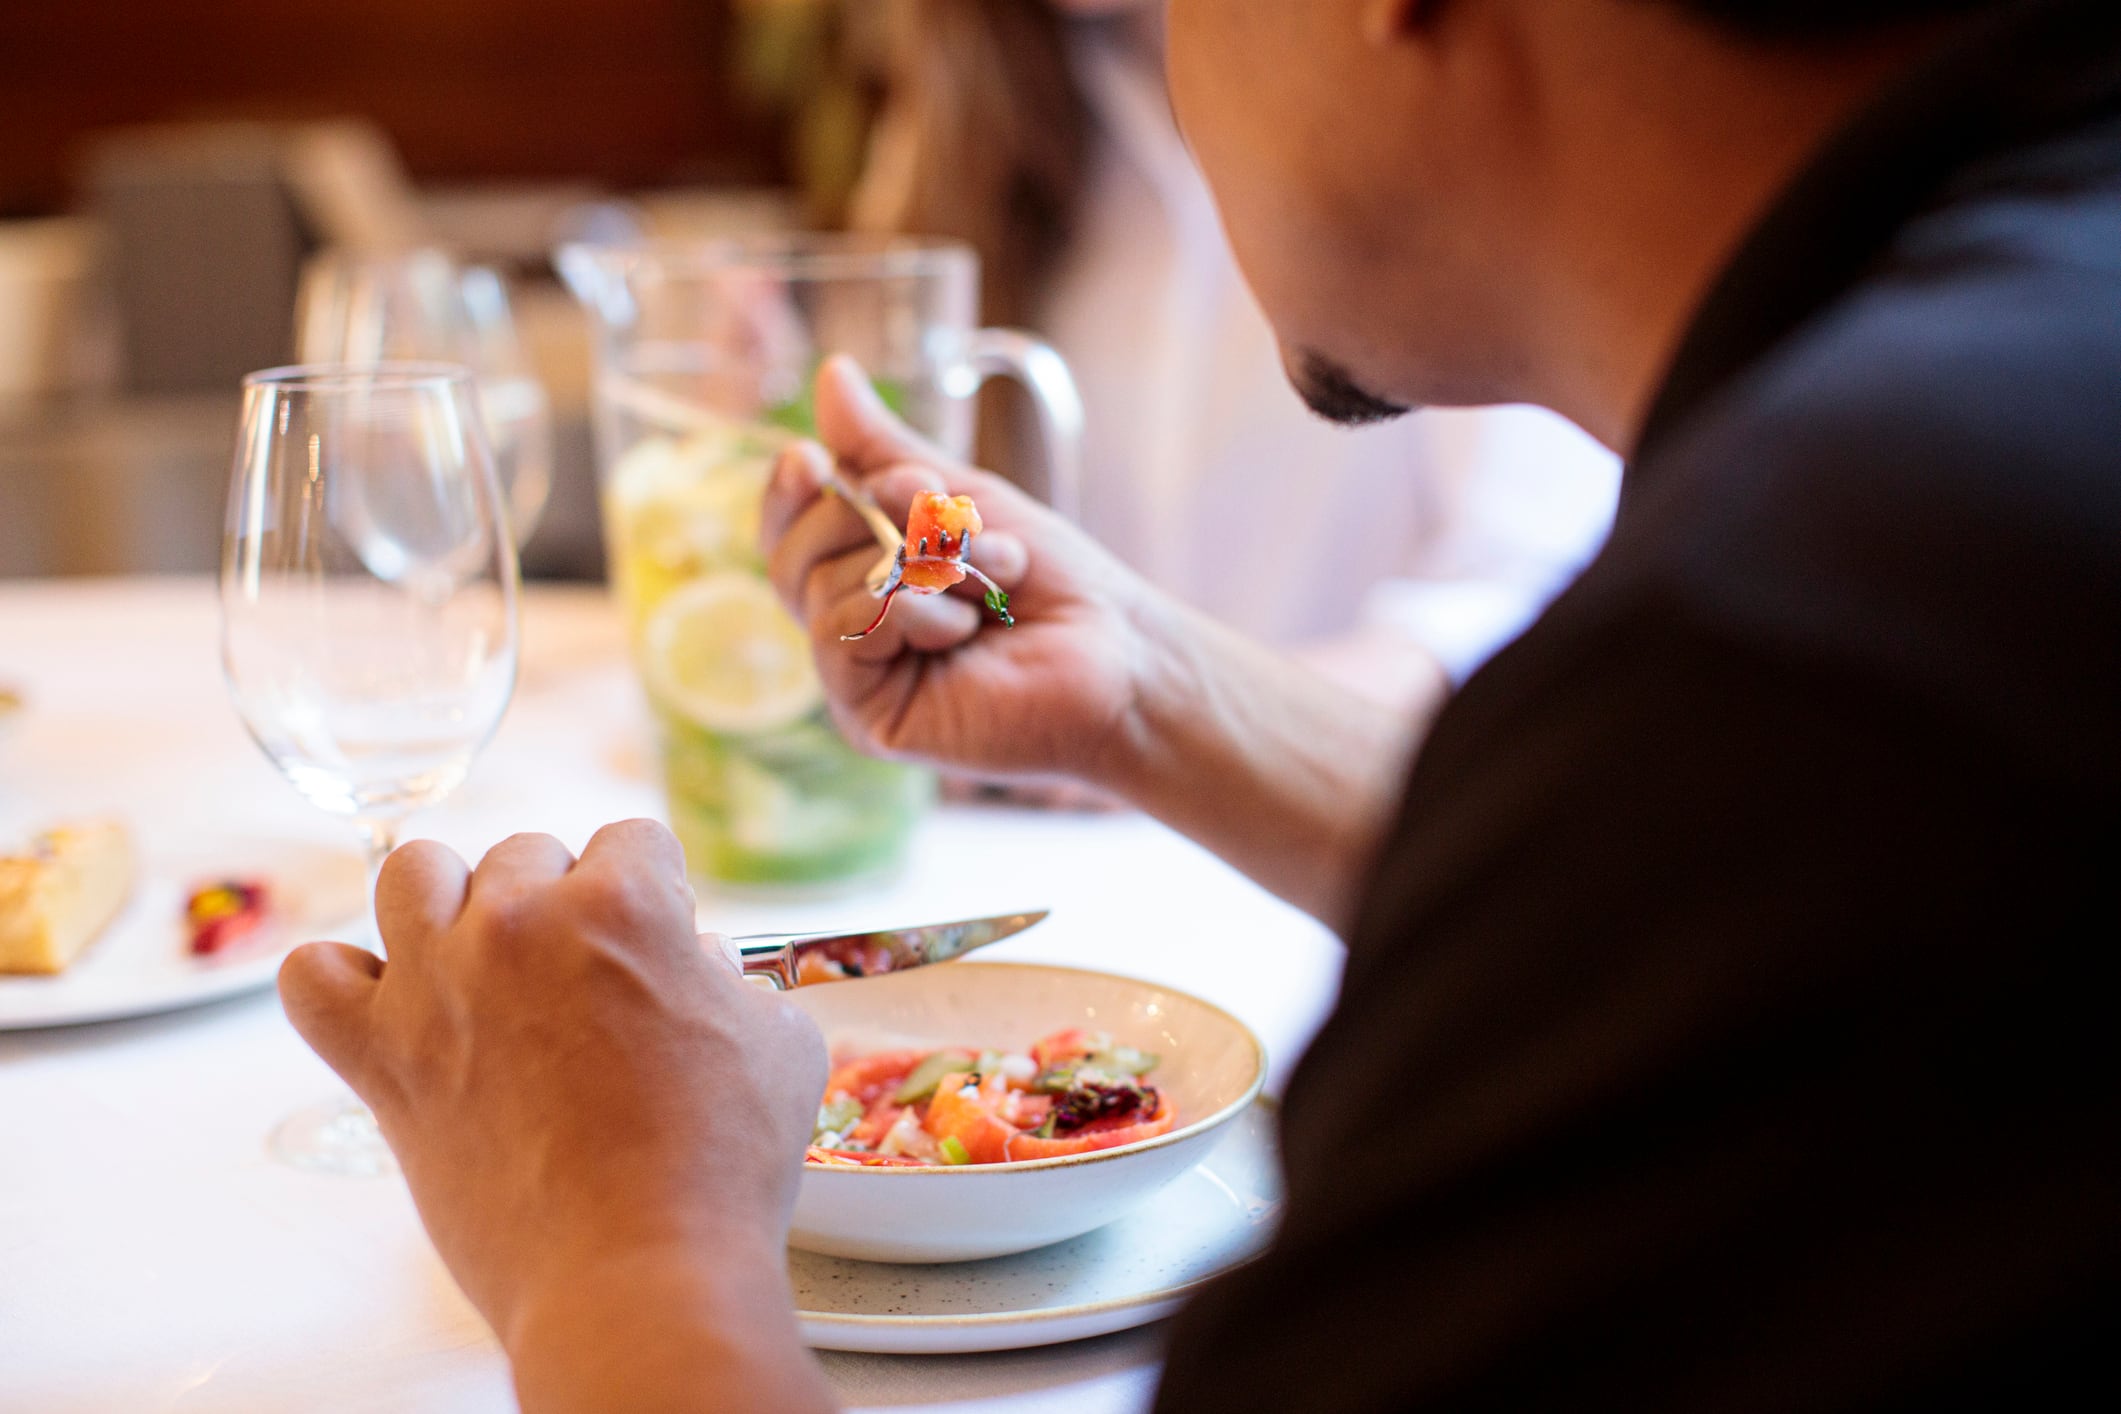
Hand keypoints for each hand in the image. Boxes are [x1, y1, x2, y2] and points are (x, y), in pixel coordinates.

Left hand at [276, 823, 828, 1371]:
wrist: (635, 1270)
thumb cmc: (717, 1165)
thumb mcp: (778, 1042)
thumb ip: (733, 981)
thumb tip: (696, 969)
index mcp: (621, 904)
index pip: (633, 841)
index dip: (659, 894)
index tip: (662, 945)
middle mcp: (519, 924)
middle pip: (528, 854)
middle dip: (565, 902)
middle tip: (589, 980)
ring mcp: (438, 986)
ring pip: (412, 873)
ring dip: (453, 901)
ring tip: (486, 958)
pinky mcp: (381, 1060)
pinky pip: (312, 978)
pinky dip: (343, 981)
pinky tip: (392, 1008)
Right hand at [761, 356, 1172, 787]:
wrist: (1116, 649)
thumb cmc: (1053, 582)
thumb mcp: (962, 498)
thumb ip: (888, 449)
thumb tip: (832, 375)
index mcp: (863, 577)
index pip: (790, 529)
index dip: (789, 491)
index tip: (809, 456)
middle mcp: (851, 627)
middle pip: (797, 554)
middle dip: (882, 518)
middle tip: (960, 521)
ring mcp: (858, 678)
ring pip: (823, 590)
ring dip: (923, 566)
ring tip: (997, 575)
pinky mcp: (871, 718)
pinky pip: (845, 637)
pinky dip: (908, 614)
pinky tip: (967, 627)